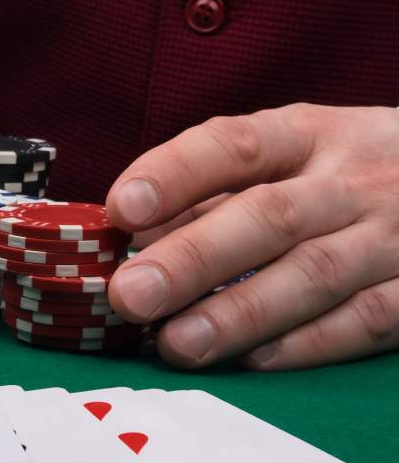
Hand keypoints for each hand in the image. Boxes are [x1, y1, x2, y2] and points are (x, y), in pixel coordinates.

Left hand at [105, 103, 398, 369]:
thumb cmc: (345, 173)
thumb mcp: (290, 157)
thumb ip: (212, 194)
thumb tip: (129, 238)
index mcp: (307, 134)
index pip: (234, 145)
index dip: (174, 174)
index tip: (121, 208)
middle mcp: (354, 180)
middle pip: (270, 216)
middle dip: (193, 258)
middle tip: (130, 294)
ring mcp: (396, 235)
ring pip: (315, 274)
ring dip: (240, 313)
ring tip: (175, 342)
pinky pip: (367, 319)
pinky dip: (308, 342)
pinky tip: (253, 359)